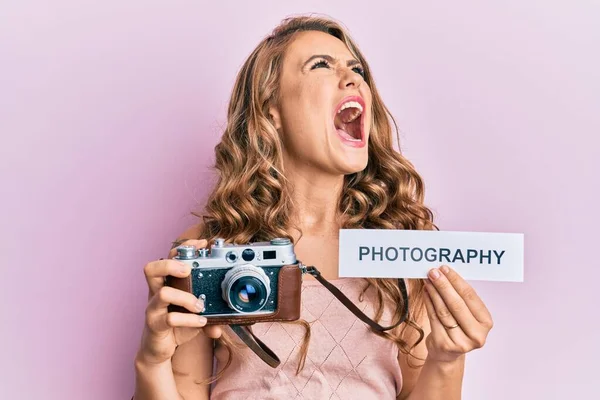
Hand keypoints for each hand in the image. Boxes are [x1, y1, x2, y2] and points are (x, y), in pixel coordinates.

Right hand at [138, 239, 222, 364]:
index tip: (202, 243)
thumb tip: (227, 316)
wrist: (158, 348)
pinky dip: (189, 320)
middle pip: (151, 269)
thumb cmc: (176, 324)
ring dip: (186, 298)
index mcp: (167, 283)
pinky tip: (201, 322)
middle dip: (171, 265)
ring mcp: (153, 309)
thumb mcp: (195, 313)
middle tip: (188, 270)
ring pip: (162, 294)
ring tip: (200, 305)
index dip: (184, 247)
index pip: (169, 257)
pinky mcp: (155, 325)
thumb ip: (211, 311)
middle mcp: (156, 292)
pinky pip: (170, 319)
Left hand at [422, 265, 492, 362]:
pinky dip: (428, 303)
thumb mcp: (466, 314)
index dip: (456, 281)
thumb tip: (445, 273)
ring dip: (434, 292)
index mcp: (486, 323)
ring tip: (427, 280)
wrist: (447, 353)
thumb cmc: (458, 327)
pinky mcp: (444, 344)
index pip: (470, 296)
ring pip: (444, 311)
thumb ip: (461, 297)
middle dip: (443, 285)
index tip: (445, 269)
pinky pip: (434, 318)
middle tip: (433, 272)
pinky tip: (425, 292)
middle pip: (456, 304)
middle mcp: (476, 334)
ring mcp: (461, 342)